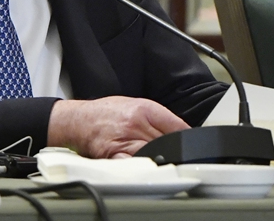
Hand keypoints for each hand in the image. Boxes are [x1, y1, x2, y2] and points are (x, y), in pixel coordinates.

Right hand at [47, 97, 188, 157]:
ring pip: (155, 153)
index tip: (194, 145)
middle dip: (175, 149)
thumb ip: (157, 117)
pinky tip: (148, 169)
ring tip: (165, 162)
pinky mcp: (114, 154)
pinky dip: (144, 168)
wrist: (79, 119)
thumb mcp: (135, 104)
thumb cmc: (106, 113)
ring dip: (162, 159)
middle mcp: (136, 123)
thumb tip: (180, 130)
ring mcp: (125, 139)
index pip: (177, 125)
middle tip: (178, 155)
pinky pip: (135, 164)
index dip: (188, 136)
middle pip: (168, 141)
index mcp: (145, 109)